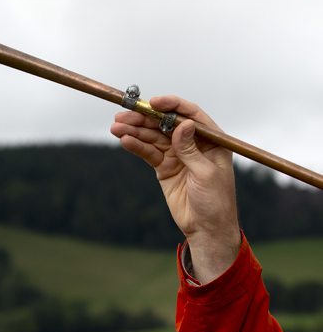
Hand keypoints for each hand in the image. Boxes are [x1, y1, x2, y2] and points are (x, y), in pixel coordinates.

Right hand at [110, 95, 240, 282]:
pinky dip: (136, 146)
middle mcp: (193, 143)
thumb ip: (191, 149)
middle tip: (124, 115)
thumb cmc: (216, 201)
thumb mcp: (206, 174)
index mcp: (211, 140)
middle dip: (144, 118)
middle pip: (165, 124)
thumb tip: (182, 124)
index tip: (153, 102)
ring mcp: (176, 154)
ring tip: (116, 127)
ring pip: (153, 136)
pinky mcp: (164, 166)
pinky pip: (148, 152)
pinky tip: (124, 140)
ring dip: (134, 131)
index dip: (172, 106)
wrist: (206, 229)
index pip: (190, 115)